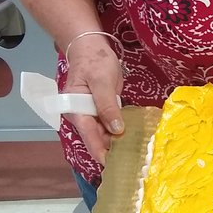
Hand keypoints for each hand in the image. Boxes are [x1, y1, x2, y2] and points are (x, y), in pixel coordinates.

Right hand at [63, 37, 124, 164]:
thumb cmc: (94, 62)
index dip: (100, 150)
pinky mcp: (103, 110)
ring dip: (119, 142)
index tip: (110, 165)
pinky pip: (111, 125)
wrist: (91, 47)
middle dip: (112, 149)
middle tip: (131, 162)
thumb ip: (108, 106)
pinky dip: (121, 131)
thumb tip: (116, 129)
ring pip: (105, 133)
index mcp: (76, 110)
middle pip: (97, 137)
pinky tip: (135, 139)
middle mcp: (83, 116)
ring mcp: (93, 114)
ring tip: (136, 155)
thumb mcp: (102, 82)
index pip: (89, 135)